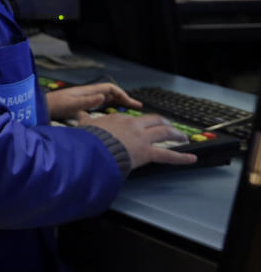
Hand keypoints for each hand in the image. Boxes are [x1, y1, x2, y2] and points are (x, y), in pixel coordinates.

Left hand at [47, 83, 141, 120]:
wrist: (41, 108)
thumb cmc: (54, 106)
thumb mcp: (72, 104)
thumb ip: (87, 101)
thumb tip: (103, 97)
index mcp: (87, 91)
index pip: (109, 88)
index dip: (121, 94)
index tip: (130, 103)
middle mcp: (87, 94)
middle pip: (110, 93)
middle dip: (123, 98)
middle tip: (136, 106)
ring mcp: (84, 99)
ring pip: (105, 99)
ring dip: (118, 103)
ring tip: (128, 109)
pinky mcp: (80, 106)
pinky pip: (99, 104)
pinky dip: (109, 107)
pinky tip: (112, 114)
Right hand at [79, 111, 197, 169]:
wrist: (93, 148)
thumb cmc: (89, 139)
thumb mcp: (85, 125)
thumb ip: (84, 119)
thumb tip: (78, 112)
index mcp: (120, 120)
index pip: (135, 118)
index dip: (143, 122)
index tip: (145, 124)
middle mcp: (134, 126)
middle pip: (155, 120)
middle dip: (164, 123)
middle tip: (170, 127)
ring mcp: (142, 138)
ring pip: (165, 133)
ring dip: (176, 135)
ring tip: (183, 138)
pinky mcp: (147, 152)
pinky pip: (168, 155)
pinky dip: (182, 158)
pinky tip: (192, 158)